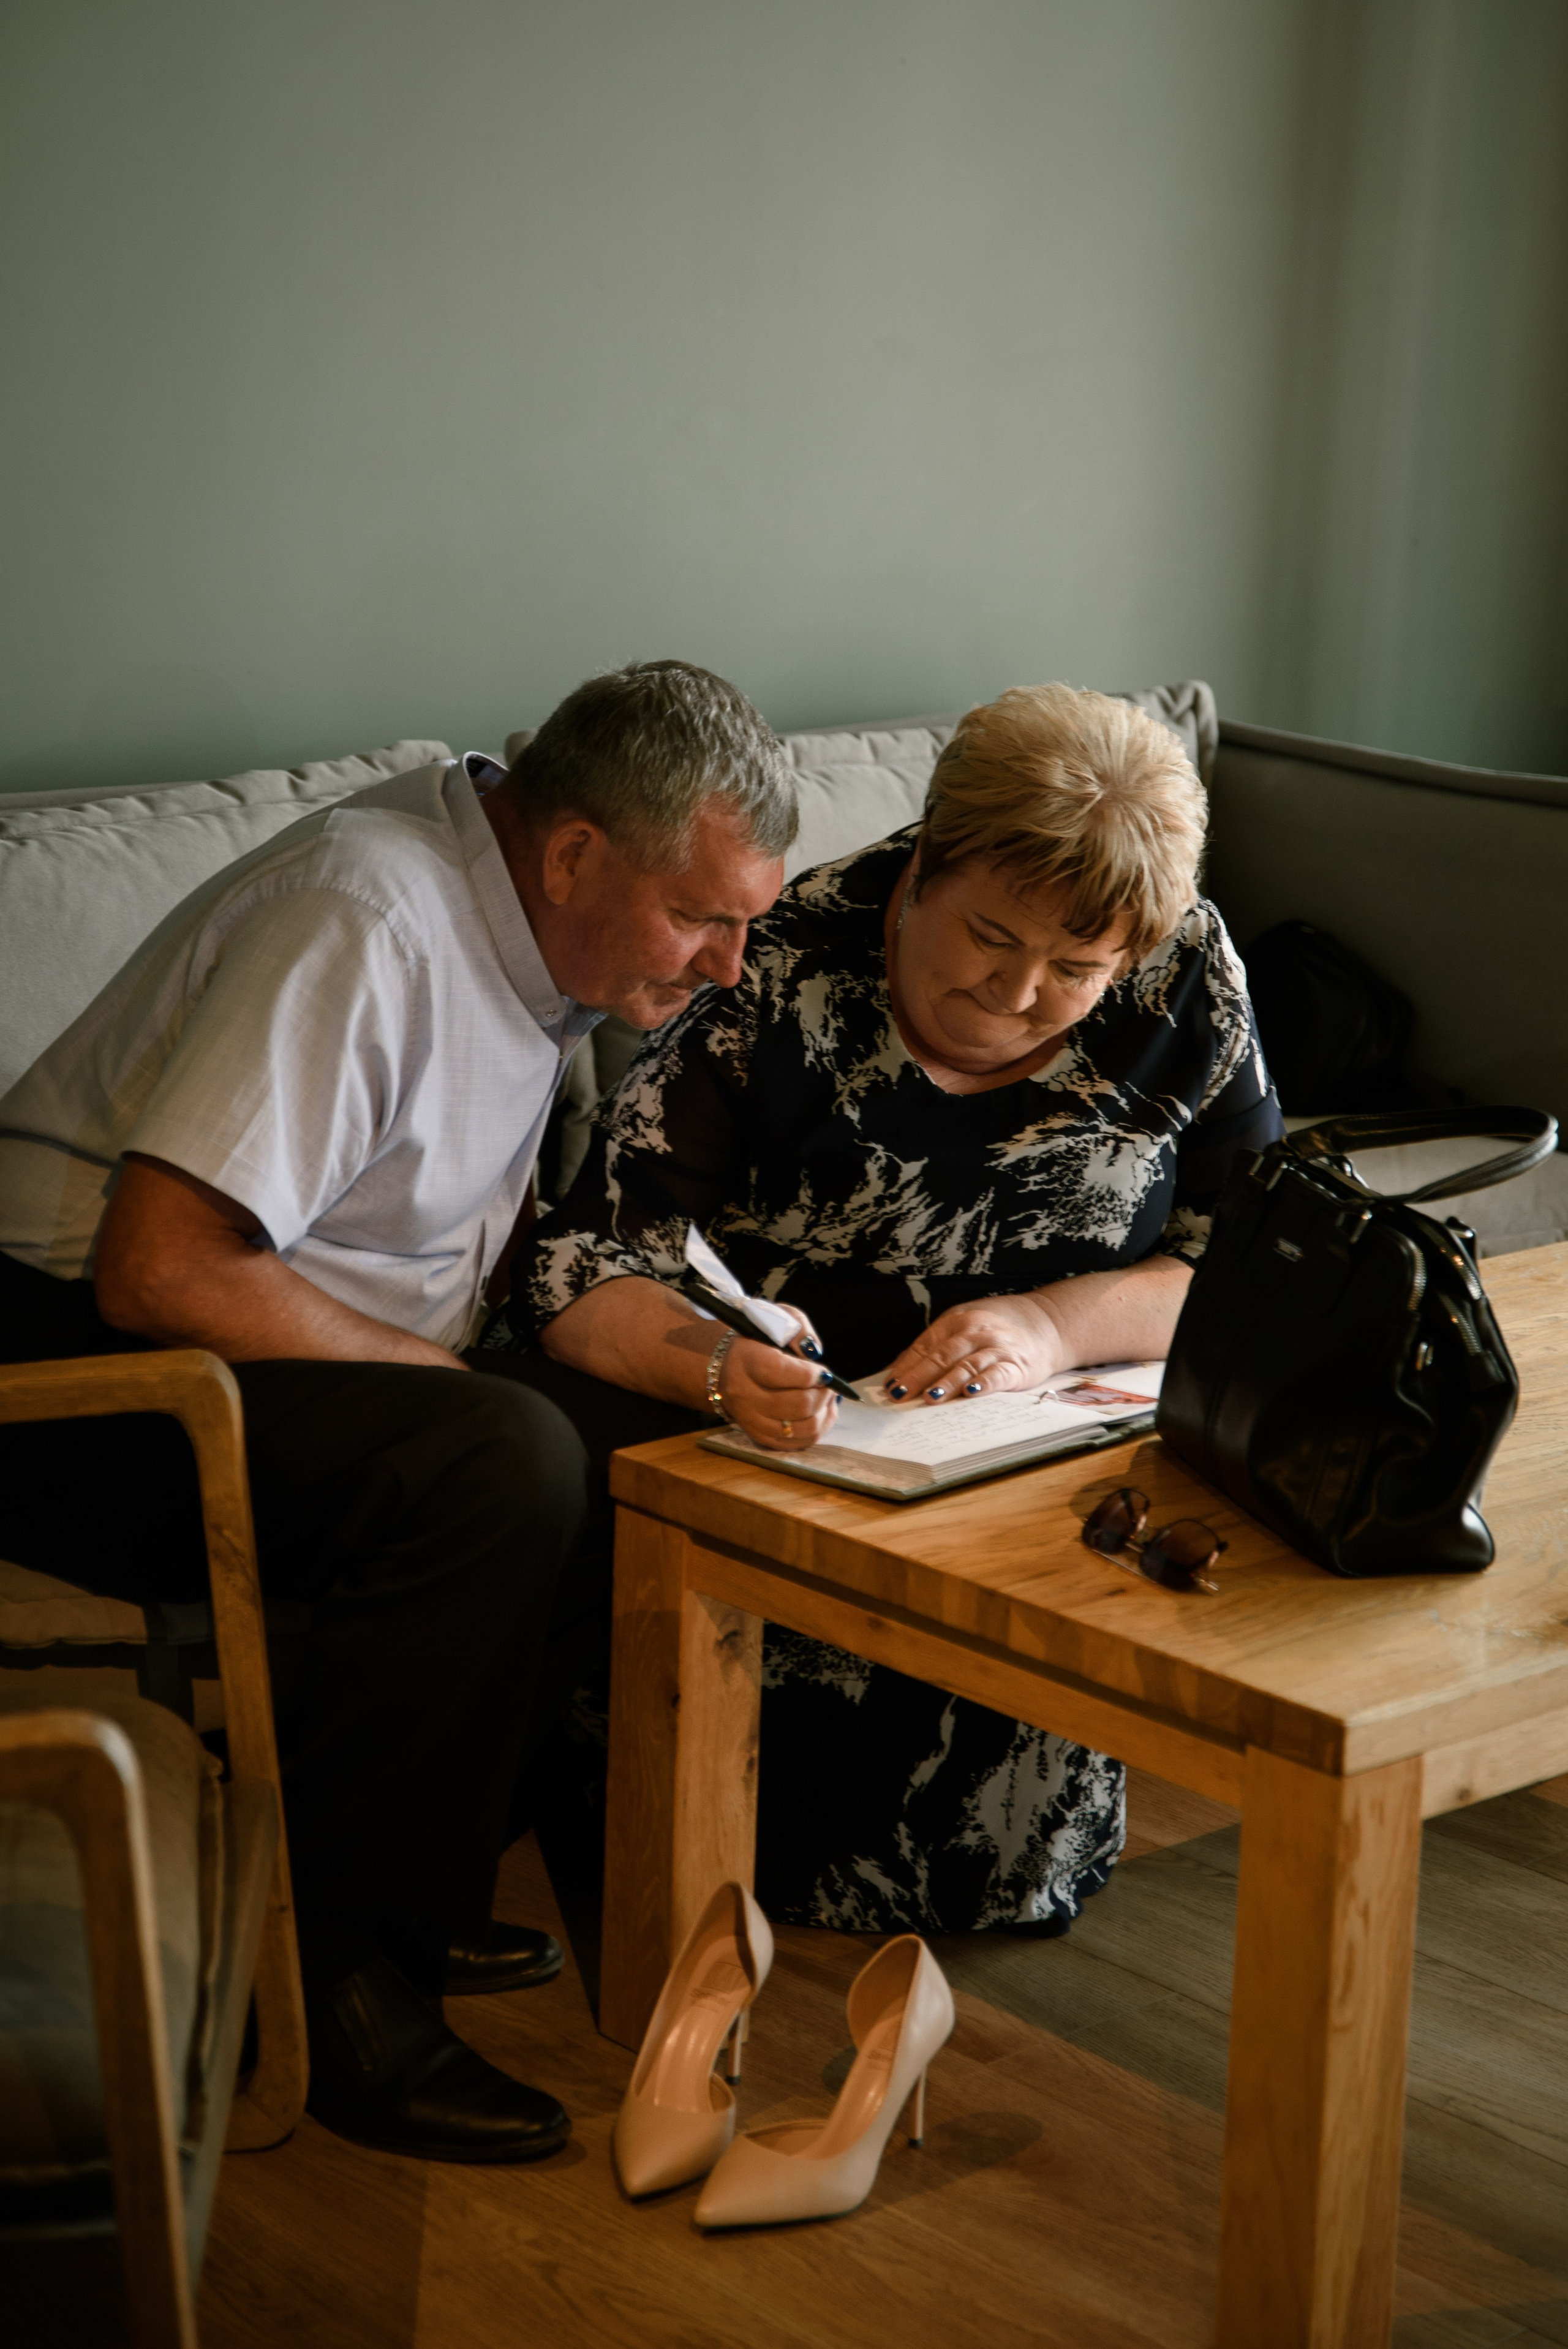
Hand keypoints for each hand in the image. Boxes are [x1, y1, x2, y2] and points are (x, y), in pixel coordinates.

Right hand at [717, 1314, 839, 1450]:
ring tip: (827, 1400)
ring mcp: (750, 1419)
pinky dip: (816, 1431)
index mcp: (747, 1360)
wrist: (726, 1367)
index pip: (780, 1372)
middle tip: (830, 1386)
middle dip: (823, 1395)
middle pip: (796, 1405)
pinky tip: (820, 1414)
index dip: (810, 1375)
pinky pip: (795, 1444)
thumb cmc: (758, 1340)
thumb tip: (814, 1353)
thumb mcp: (776, 1319)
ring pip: (801, 1429)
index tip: (824, 1372)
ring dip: (824, 1415)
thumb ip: (798, 1329)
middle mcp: (744, 1393)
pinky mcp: (758, 1436)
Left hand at [881, 1294, 1066, 1403]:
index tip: (890, 1385)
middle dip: (919, 1376)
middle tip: (900, 1394)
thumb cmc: (995, 1330)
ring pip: (967, 1365)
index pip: (926, 1345)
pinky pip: (997, 1374)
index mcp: (956, 1321)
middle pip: (942, 1356)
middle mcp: (975, 1331)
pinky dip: (984, 1384)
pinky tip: (972, 1393)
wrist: (1046, 1324)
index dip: (907, 1366)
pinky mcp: (1016, 1365)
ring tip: (930, 1397)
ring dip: (947, 1382)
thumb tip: (898, 1370)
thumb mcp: (962, 1327)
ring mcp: (996, 1347)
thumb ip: (933, 1347)